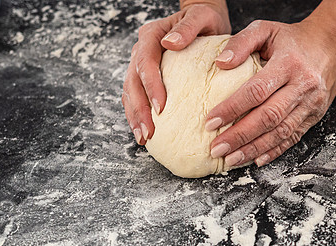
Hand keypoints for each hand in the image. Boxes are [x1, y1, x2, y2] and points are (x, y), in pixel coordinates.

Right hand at [122, 2, 229, 144]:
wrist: (202, 20)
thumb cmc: (204, 19)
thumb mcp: (201, 17)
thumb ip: (187, 28)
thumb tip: (170, 43)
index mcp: (151, 35)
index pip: (145, 63)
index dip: (150, 86)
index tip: (160, 107)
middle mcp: (141, 50)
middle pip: (133, 82)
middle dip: (139, 109)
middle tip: (149, 132)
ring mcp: (140, 64)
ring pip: (130, 92)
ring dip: (135, 116)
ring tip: (143, 137)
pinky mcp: (146, 77)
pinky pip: (137, 97)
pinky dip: (139, 115)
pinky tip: (145, 132)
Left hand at [206, 20, 335, 166]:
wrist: (330, 44)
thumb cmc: (292, 38)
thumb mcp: (265, 28)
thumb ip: (241, 42)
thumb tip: (220, 62)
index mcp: (289, 63)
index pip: (257, 91)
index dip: (232, 108)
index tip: (210, 122)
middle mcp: (302, 86)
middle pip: (268, 117)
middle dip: (240, 136)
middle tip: (216, 148)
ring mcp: (311, 103)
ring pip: (281, 132)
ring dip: (254, 149)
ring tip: (231, 159)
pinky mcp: (315, 115)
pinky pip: (294, 138)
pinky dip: (274, 151)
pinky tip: (256, 160)